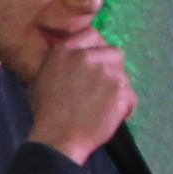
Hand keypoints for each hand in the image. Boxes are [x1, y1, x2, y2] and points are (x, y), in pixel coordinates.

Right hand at [25, 31, 133, 164]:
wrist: (58, 138)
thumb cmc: (46, 112)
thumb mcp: (41, 77)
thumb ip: (59, 60)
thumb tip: (71, 53)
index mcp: (65, 51)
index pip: (92, 34)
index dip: (97, 48)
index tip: (96, 63)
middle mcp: (87, 57)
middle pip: (114, 53)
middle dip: (112, 67)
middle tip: (103, 86)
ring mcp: (106, 73)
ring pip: (124, 75)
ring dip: (118, 88)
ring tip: (106, 104)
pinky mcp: (120, 92)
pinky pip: (131, 95)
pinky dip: (125, 107)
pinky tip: (114, 115)